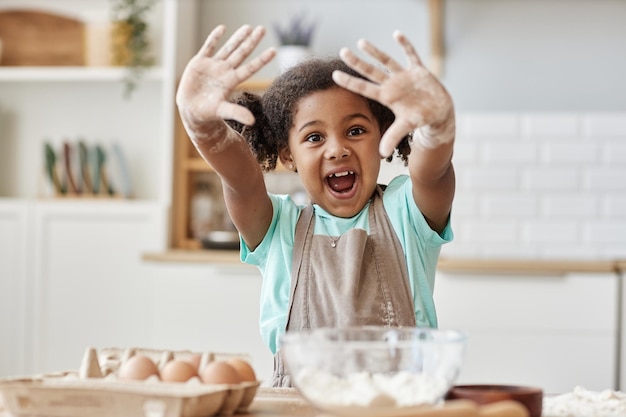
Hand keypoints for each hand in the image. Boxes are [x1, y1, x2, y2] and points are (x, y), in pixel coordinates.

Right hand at [176, 25, 274, 143]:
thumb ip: (236, 113)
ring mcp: (213, 66)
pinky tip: (222, 28)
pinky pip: (208, 47)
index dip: (262, 59)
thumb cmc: (208, 113)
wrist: (190, 111)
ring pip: (228, 48)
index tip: (274, 50)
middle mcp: (225, 71)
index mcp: (231, 81)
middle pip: (242, 53)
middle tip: (262, 29)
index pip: (250, 68)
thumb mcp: (222, 111)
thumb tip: (252, 121)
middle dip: (252, 41)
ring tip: (248, 27)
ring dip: (238, 38)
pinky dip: (214, 37)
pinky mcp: (199, 63)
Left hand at [331, 31, 453, 156]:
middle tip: (342, 51)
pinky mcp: (418, 71)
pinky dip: (405, 45)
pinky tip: (396, 34)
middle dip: (357, 62)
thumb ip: (393, 137)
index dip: (350, 81)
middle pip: (371, 72)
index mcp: (387, 97)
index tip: (334, 75)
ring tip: (361, 42)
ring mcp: (404, 77)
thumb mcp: (406, 127)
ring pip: (387, 61)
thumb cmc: (421, 120)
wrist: (438, 114)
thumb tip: (382, 153)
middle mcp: (392, 85)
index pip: (364, 88)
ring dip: (375, 52)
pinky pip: (411, 55)